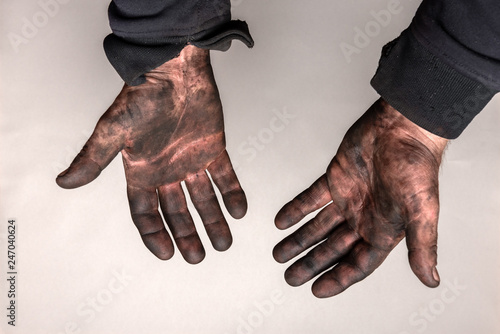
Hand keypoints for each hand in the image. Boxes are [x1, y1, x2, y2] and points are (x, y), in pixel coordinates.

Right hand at [57, 45, 246, 262]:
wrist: (174, 71)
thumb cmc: (142, 98)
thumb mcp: (113, 132)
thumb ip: (93, 159)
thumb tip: (64, 182)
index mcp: (142, 171)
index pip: (146, 212)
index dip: (155, 235)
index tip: (168, 255)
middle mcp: (166, 170)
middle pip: (177, 212)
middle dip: (187, 235)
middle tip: (199, 257)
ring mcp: (190, 161)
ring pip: (203, 198)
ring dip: (214, 220)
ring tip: (224, 243)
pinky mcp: (212, 148)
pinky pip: (225, 176)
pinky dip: (232, 193)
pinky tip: (239, 211)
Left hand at [273, 99, 447, 296]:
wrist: (401, 128)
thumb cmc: (416, 166)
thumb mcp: (421, 211)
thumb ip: (421, 246)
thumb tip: (431, 280)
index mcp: (384, 230)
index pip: (357, 264)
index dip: (337, 278)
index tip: (316, 290)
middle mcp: (364, 218)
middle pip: (332, 249)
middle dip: (311, 264)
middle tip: (290, 277)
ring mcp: (348, 199)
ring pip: (318, 226)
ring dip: (299, 240)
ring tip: (280, 254)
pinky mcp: (335, 179)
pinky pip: (310, 199)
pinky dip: (296, 210)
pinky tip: (281, 221)